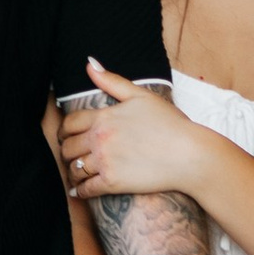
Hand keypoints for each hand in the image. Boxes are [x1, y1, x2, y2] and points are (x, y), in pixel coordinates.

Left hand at [60, 64, 209, 203]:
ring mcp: (105, 161)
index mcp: (104, 117)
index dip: (65, 130)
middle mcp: (100, 139)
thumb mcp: (141, 96)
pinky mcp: (112, 183)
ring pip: (75, 168)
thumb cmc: (170, 124)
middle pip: (68, 147)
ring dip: (73, 171)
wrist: (189, 154)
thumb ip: (112, 81)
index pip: (70, 123)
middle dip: (67, 151)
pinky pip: (86, 189)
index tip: (67, 136)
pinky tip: (81, 190)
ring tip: (77, 173)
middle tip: (71, 155)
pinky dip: (81, 191)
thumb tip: (89, 64)